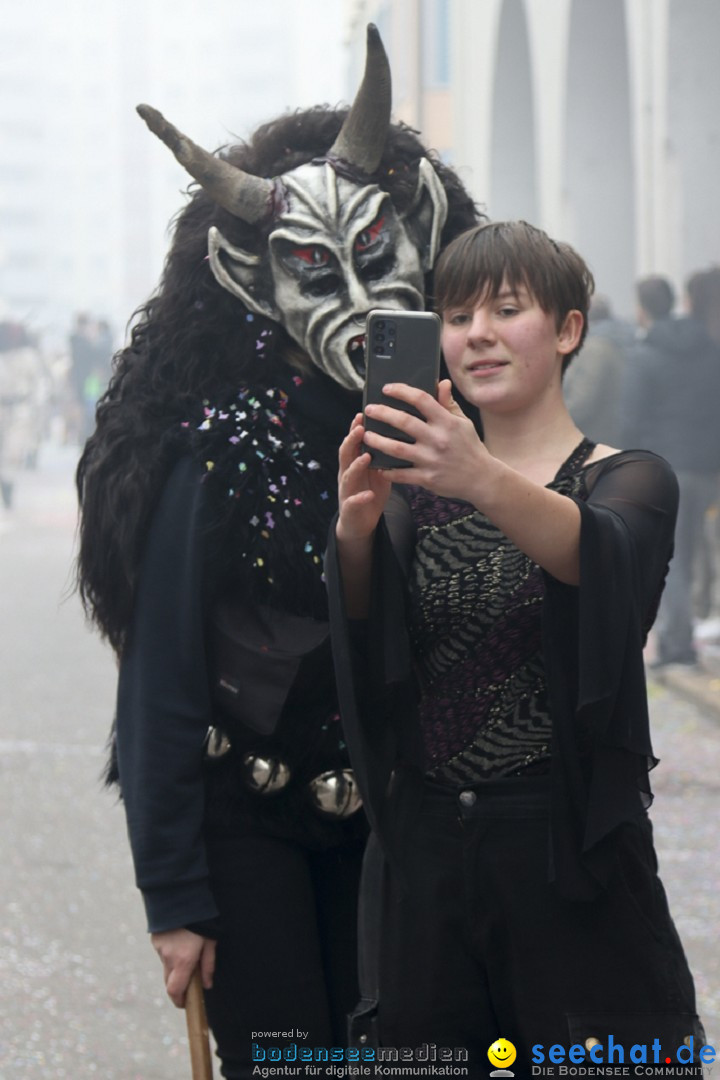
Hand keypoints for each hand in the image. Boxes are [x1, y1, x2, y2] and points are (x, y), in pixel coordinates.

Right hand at [151, 928, 215, 1008]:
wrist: (180, 896)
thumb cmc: (202, 920)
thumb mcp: (211, 941)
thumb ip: (208, 965)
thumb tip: (207, 985)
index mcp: (184, 960)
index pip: (175, 991)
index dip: (179, 1001)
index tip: (184, 1004)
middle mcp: (168, 957)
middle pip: (169, 981)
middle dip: (177, 985)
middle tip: (189, 980)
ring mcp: (159, 948)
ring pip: (166, 965)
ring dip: (175, 965)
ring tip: (188, 949)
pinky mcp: (155, 939)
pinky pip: (162, 952)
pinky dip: (170, 952)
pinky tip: (180, 939)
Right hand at [336, 412, 391, 543]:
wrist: (359, 523)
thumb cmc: (370, 493)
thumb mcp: (378, 473)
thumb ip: (382, 457)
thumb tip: (399, 438)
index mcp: (354, 464)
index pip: (353, 443)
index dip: (355, 429)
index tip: (362, 415)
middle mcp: (347, 474)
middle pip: (346, 454)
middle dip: (351, 441)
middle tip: (360, 428)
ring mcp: (346, 491)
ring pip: (347, 475)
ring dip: (356, 465)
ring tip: (366, 456)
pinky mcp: (349, 508)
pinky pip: (353, 502)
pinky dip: (360, 498)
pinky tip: (368, 494)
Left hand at [362, 380, 490, 501]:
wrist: (481, 478)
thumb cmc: (470, 448)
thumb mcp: (463, 423)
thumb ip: (448, 404)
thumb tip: (442, 383)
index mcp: (446, 422)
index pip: (421, 399)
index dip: (401, 391)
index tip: (387, 388)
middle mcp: (437, 439)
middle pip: (403, 422)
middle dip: (382, 413)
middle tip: (369, 409)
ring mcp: (431, 460)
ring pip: (396, 448)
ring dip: (377, 441)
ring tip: (366, 435)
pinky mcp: (427, 478)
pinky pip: (401, 474)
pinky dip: (387, 470)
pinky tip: (377, 464)